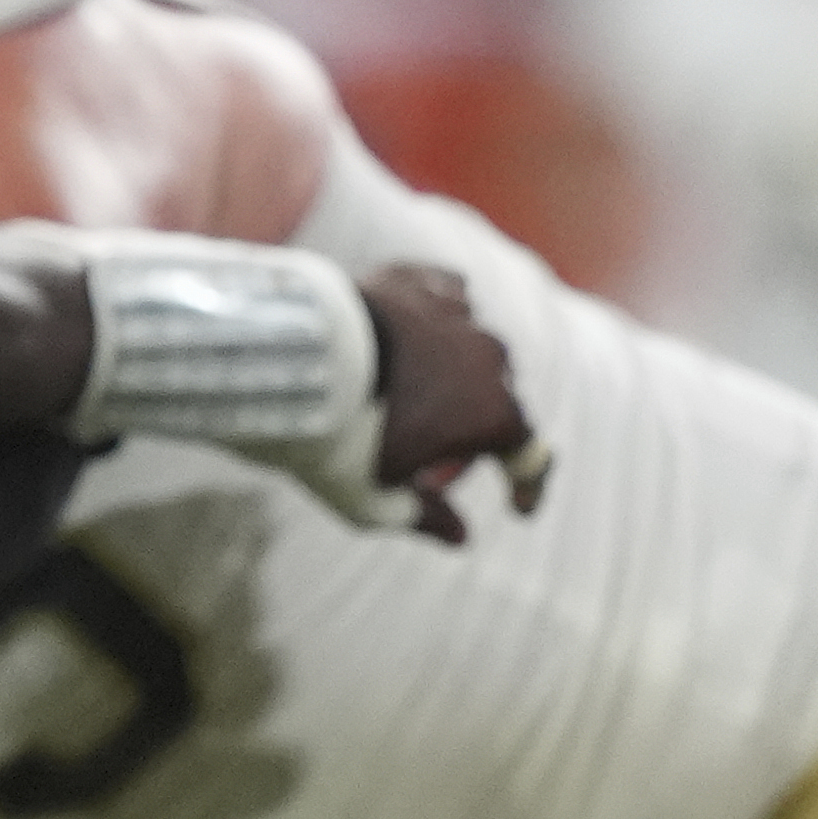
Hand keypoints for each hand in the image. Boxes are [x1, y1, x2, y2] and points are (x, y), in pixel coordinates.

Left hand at [361, 263, 544, 541]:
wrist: (289, 358)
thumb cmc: (336, 438)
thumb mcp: (373, 500)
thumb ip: (422, 517)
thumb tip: (460, 538)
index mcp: (494, 413)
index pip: (528, 455)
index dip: (527, 485)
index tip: (520, 507)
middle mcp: (488, 357)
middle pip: (495, 399)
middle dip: (470, 432)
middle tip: (429, 459)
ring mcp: (453, 314)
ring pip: (470, 346)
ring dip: (453, 373)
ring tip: (412, 396)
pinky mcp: (413, 280)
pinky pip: (444, 293)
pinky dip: (438, 314)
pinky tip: (423, 324)